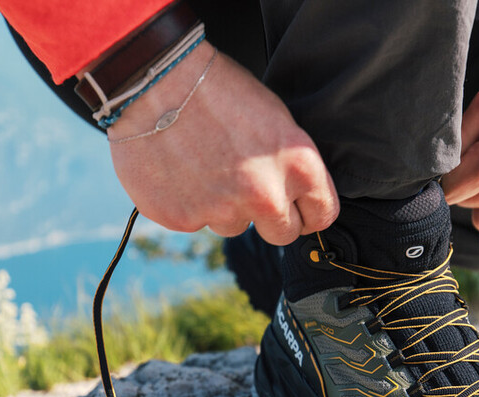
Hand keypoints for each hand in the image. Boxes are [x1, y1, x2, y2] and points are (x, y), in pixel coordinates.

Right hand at [108, 43, 339, 244]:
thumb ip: (289, 166)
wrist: (156, 80)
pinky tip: (178, 169)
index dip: (309, 212)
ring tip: (204, 165)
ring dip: (224, 206)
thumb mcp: (275, 118)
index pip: (322, 214)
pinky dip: (187, 202)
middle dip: (270, 218)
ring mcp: (224, 212)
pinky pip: (194, 221)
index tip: (299, 211)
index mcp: (299, 167)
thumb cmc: (218, 88)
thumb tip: (292, 195)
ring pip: (234, 226)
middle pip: (283, 233)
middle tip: (248, 190)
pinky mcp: (184, 220)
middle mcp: (266, 197)